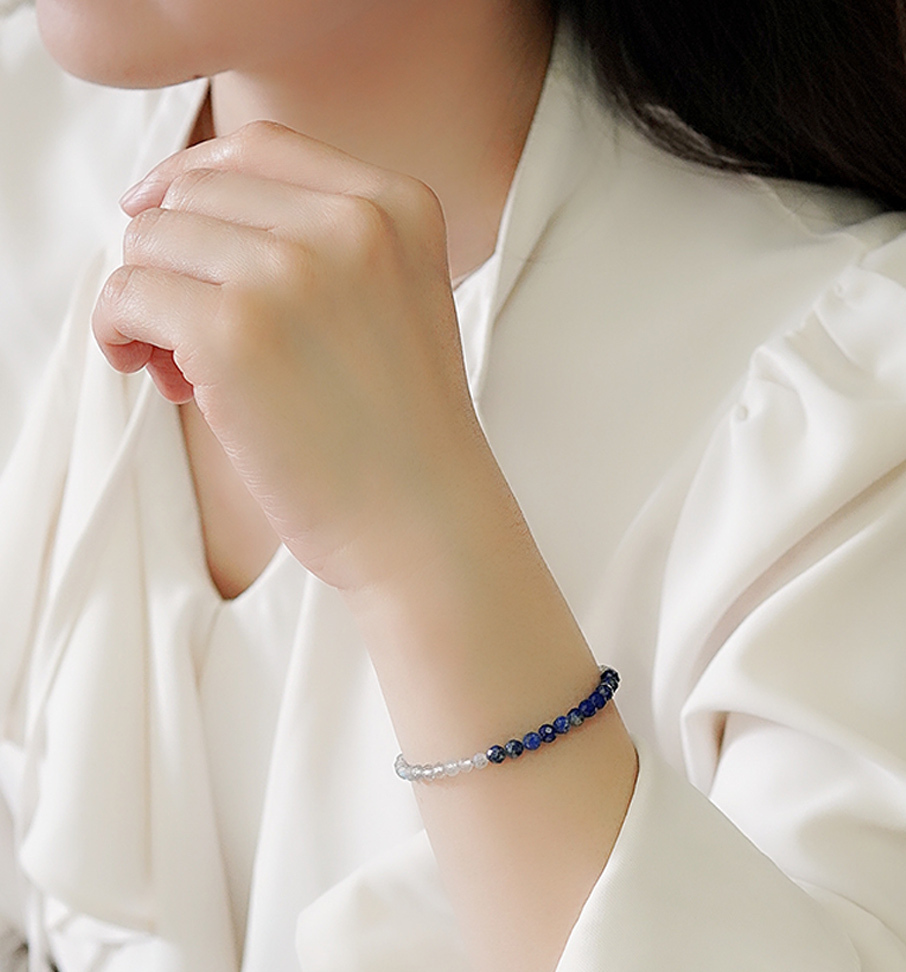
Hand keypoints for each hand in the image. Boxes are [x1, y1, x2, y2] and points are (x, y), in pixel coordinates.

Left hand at [93, 121, 496, 590]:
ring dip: (145, 299)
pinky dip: (117, 330)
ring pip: (153, 239)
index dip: (193, 182)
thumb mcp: (393, 303)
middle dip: (176, 257)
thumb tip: (163, 213)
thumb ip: (318, 243)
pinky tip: (147, 370)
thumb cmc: (398, 437)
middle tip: (188, 337)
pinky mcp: (233, 333)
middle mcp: (349, 222)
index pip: (258, 147)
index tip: (162, 226)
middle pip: (196, 192)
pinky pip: (128, 294)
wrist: (424, 527)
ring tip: (178, 368)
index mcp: (398, 205)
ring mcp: (289, 273)